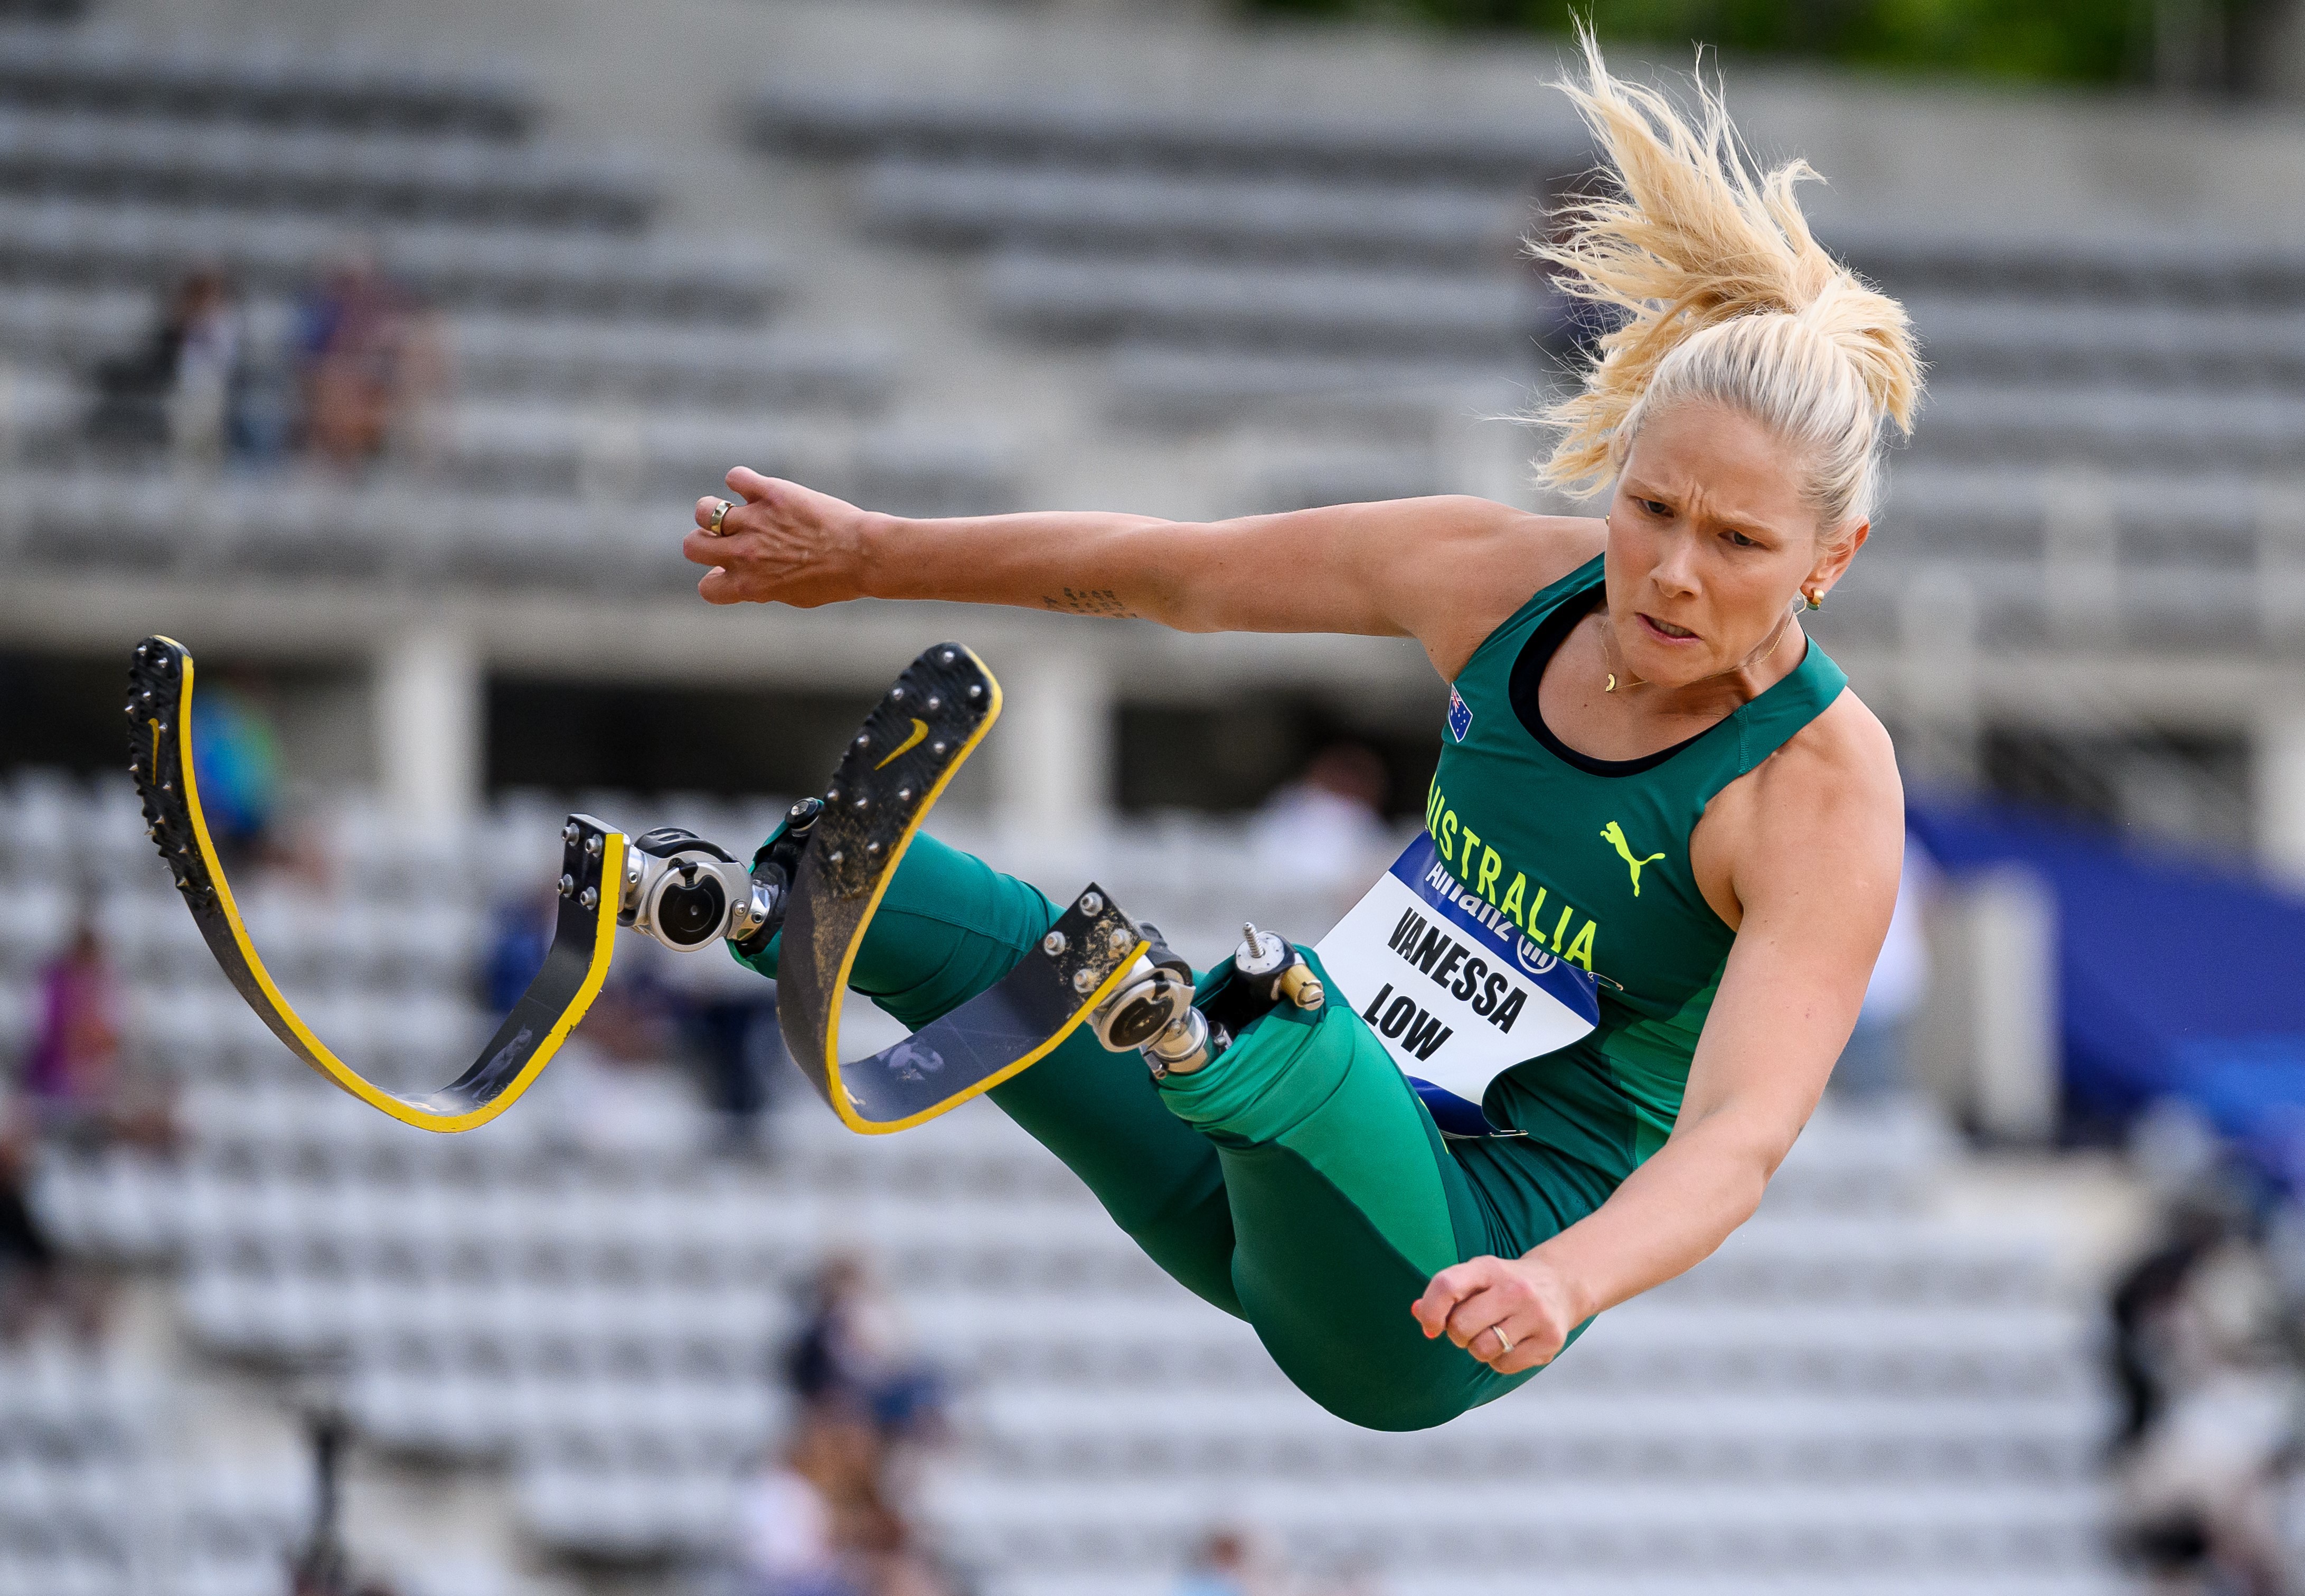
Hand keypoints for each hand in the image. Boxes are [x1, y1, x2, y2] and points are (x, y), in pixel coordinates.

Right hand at [685, 467, 878, 607]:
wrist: (863, 554)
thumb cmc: (837, 580)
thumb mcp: (795, 596)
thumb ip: (763, 589)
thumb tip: (745, 583)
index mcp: (748, 585)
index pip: (706, 588)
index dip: (716, 578)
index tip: (733, 571)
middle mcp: (744, 554)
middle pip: (692, 546)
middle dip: (704, 542)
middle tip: (727, 538)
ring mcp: (754, 522)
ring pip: (704, 510)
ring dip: (715, 510)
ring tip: (738, 509)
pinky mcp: (770, 493)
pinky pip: (736, 477)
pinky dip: (740, 480)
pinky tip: (755, 488)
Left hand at [1411, 1253, 1580, 1374]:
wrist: (1560, 1285)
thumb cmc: (1504, 1284)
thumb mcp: (1476, 1277)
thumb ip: (1444, 1293)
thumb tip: (1417, 1313)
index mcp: (1489, 1267)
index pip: (1447, 1286)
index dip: (1430, 1311)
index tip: (1430, 1325)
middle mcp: (1515, 1289)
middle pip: (1461, 1327)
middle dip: (1457, 1334)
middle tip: (1470, 1327)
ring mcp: (1536, 1315)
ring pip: (1481, 1350)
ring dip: (1478, 1349)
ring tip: (1492, 1333)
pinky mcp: (1550, 1341)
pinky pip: (1503, 1366)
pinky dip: (1499, 1360)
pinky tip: (1511, 1343)